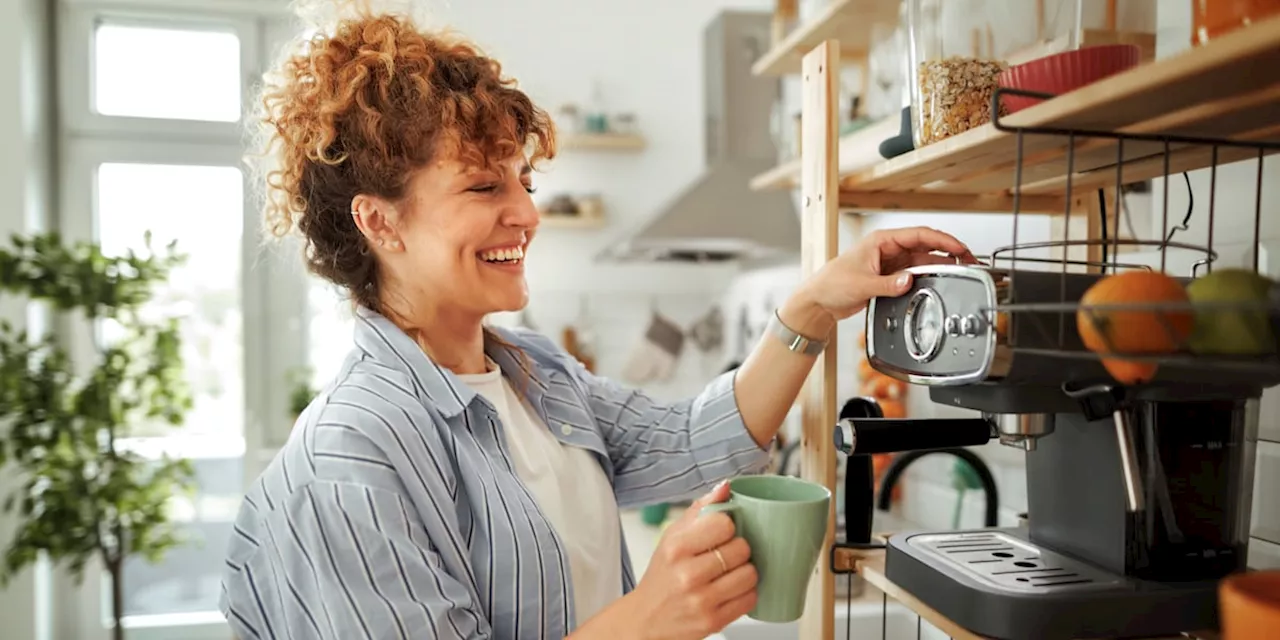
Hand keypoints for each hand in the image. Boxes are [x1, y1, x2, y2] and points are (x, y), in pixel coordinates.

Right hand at [623, 482, 756, 639]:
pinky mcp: (713, 621)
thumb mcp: (672, 537)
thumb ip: (700, 509)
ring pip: (750, 574)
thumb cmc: (662, 575)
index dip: (728, 527)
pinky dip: (746, 593)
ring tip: (730, 573)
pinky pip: (750, 600)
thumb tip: (726, 487)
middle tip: (726, 555)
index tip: (721, 533)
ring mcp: (702, 600)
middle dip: (738, 550)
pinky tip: (731, 590)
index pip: (724, 523)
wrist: (646, 620)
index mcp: (677, 547)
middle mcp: (688, 574)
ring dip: (745, 572)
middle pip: (741, 549)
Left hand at [783, 226, 978, 334]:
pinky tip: (939, 282)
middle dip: (948, 252)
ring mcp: (890, 262)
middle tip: (969, 261)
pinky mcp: (889, 276)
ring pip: (922, 260)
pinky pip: (914, 274)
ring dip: (940, 266)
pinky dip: (927, 277)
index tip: (960, 249)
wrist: (819, 301)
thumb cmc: (831, 284)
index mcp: (881, 241)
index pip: (919, 235)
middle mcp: (888, 248)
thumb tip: (909, 281)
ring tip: (960, 272)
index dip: (943, 241)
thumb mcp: (861, 284)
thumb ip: (888, 284)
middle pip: (925, 246)